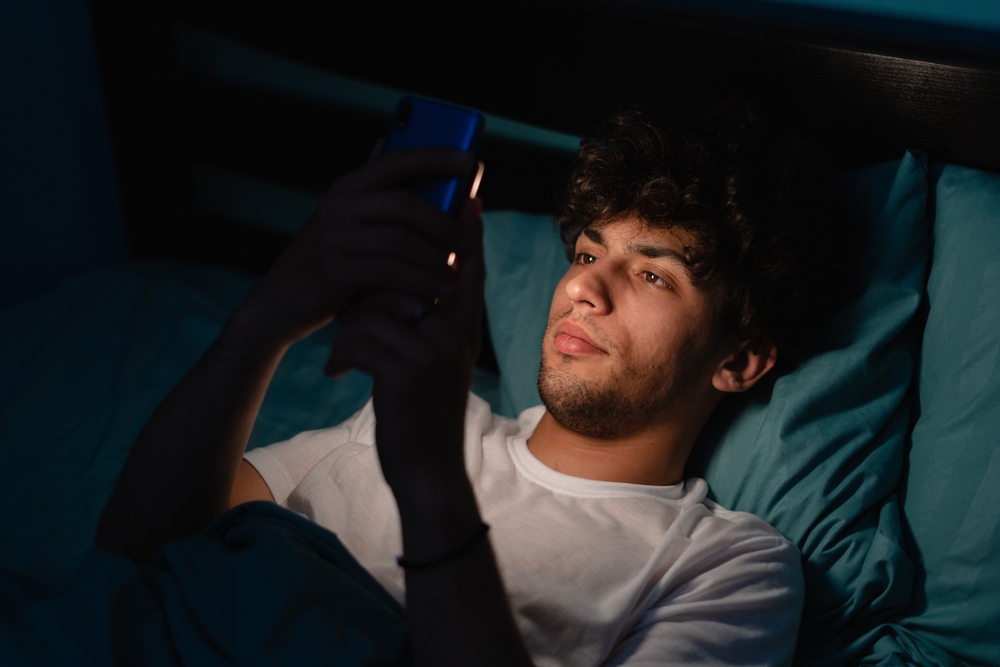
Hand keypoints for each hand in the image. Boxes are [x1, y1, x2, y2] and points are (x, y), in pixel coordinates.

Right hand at [229, 147, 476, 350]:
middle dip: (444, 223)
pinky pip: (390, 271)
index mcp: (346, 189)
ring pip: (402, 241)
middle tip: (466, 243)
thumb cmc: (324, 262)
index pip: (395, 160)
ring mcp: (334, 238)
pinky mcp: (334, 270)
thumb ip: (370, 189)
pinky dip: (419, 282)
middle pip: (406, 204)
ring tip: (452, 275)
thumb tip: (386, 141)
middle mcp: (338, 206)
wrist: (278, 303)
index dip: (435, 157)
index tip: (470, 160)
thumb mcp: (344, 221)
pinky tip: (434, 292)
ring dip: (435, 259)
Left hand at [324, 197, 485, 492]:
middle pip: (411, 278)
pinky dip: (342, 354)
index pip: (469, 267)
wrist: (427, 468)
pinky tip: (337, 372)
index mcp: (464, 328)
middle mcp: (456, 334)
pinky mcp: (408, 373)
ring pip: (379, 306)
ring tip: (346, 353)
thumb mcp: (436, 363)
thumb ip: (433, 324)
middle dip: (372, 292)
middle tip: (350, 311)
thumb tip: (413, 288)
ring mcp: (435, 353)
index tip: (465, 195)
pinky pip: (362, 336)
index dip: (466, 230)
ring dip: (352, 328)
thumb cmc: (423, 410)